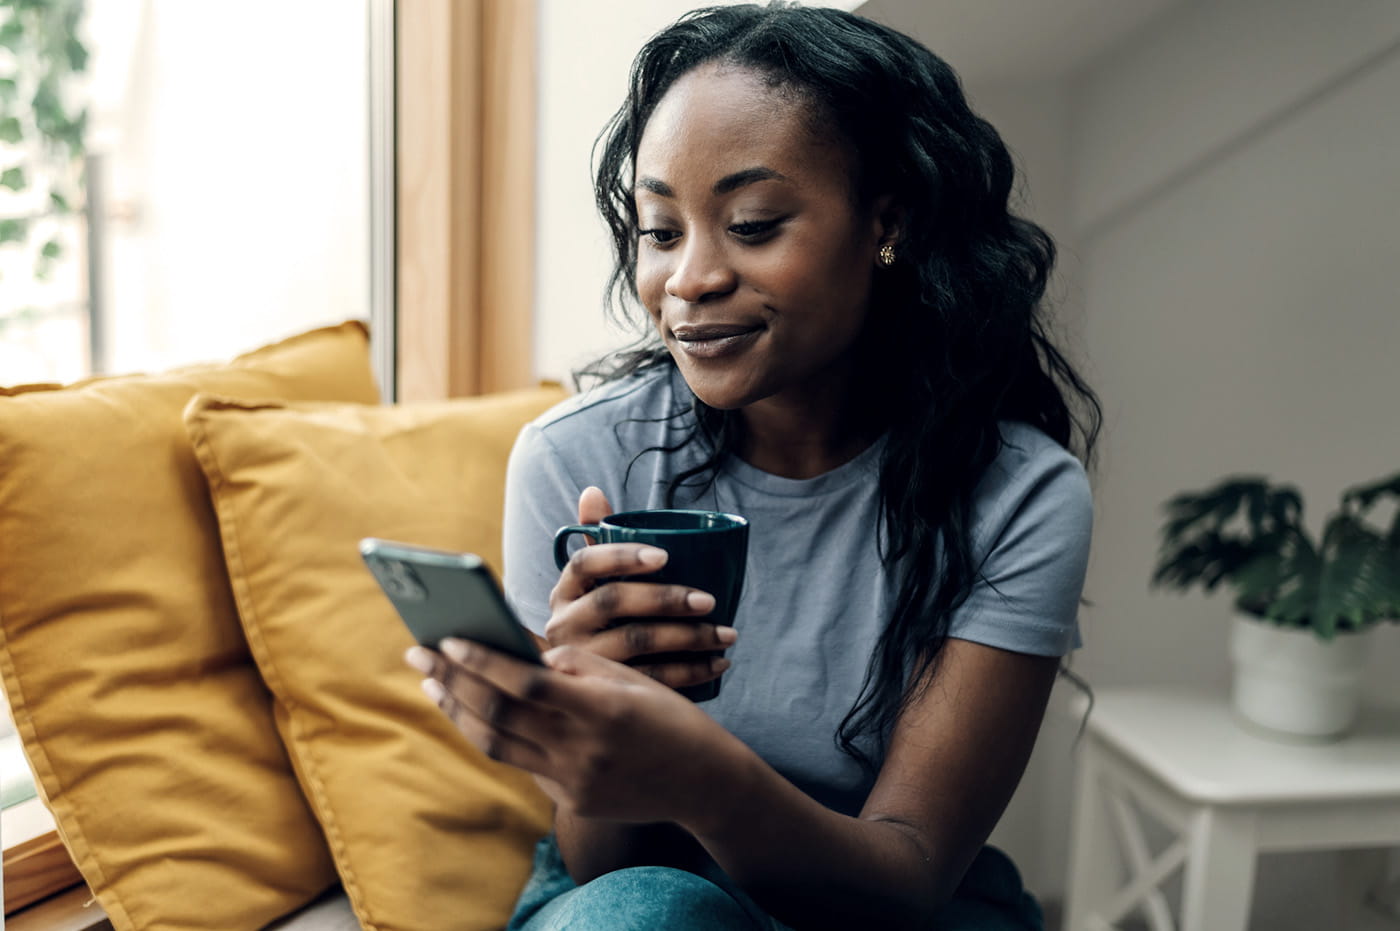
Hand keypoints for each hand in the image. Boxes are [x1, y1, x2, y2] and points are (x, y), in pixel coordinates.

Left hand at [407, 639, 738, 824]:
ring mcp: (573, 780)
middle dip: (451, 680)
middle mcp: (582, 750)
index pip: (526, 683)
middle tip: (419, 652)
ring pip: (496, 744)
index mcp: (600, 710)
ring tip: (433, 683)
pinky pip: (519, 761)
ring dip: (457, 710)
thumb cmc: (667, 715)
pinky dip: (490, 732)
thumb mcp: (627, 677)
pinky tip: (472, 710)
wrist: (702, 780)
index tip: (448, 638)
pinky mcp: (570, 799)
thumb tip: (518, 647)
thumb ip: (573, 664)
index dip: (482, 661)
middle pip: (498, 714)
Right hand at [545, 486, 736, 689]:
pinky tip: (719, 663)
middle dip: (665, 598)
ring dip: (688, 638)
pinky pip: (650, 680)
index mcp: (564, 589)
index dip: (623, 556)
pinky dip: (690, 672)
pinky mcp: (605, 692)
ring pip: (635, 644)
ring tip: (727, 634)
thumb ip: (598, 538)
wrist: (584, 684)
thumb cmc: (602, 618)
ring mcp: (582, 661)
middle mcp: (564, 624)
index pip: (585, 562)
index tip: (665, 556)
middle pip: (613, 602)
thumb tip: (593, 492)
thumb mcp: (595, 582)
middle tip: (709, 600)